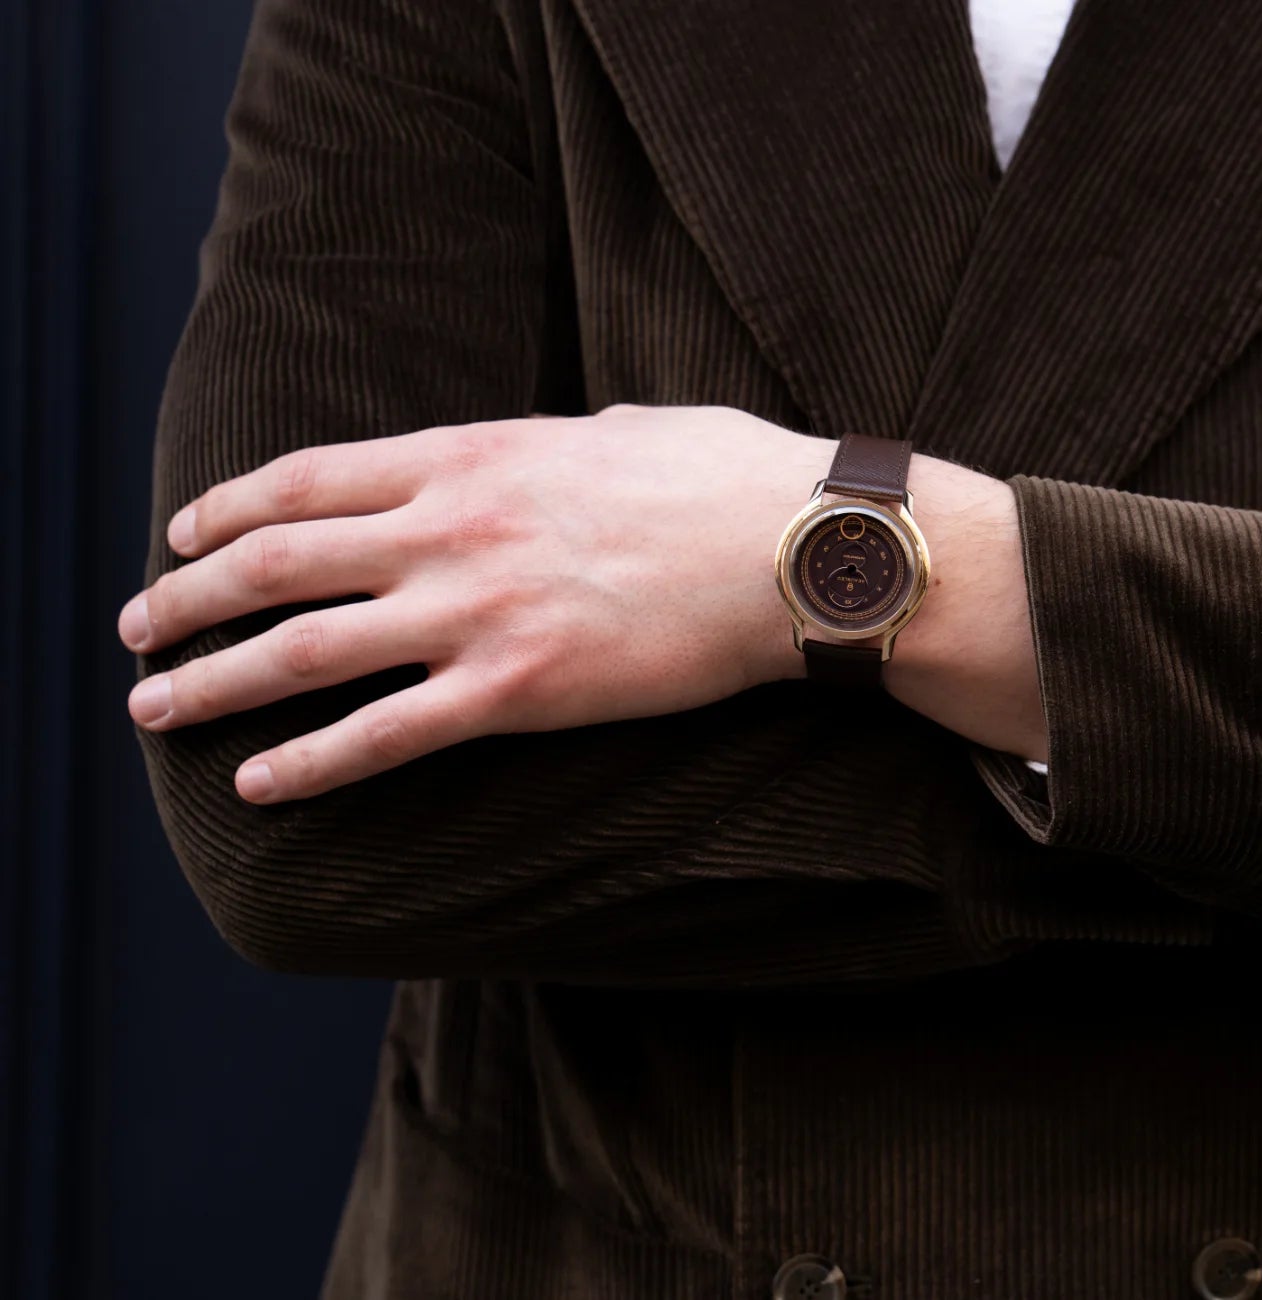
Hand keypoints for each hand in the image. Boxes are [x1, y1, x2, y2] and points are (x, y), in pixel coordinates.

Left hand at [118, 404, 833, 802]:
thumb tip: (538, 457)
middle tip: (136, 630)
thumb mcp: (618, 429)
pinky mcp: (519, 690)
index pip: (308, 479)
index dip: (226, 510)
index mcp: (472, 456)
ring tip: (154, 706)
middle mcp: (452, 529)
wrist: (799, 549)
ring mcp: (479, 611)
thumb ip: (548, 447)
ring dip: (214, 680)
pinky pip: (387, 735)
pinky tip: (258, 782)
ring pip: (306, 649)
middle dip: (187, 598)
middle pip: (276, 562)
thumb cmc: (727, 478)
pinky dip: (310, 762)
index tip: (182, 536)